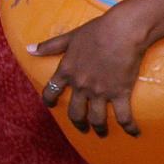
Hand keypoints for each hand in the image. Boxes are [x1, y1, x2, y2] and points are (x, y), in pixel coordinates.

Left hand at [31, 9, 153, 136]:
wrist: (122, 31)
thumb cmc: (97, 31)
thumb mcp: (70, 37)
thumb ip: (50, 46)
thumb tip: (30, 50)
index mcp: (67, 71)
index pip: (52, 92)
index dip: (50, 100)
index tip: (52, 105)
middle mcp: (81, 86)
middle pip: (76, 112)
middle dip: (78, 123)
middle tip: (83, 127)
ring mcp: (100, 92)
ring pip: (97, 118)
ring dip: (99, 128)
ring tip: (102, 133)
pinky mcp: (119, 93)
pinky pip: (123, 116)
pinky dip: (129, 127)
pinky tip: (134, 132)